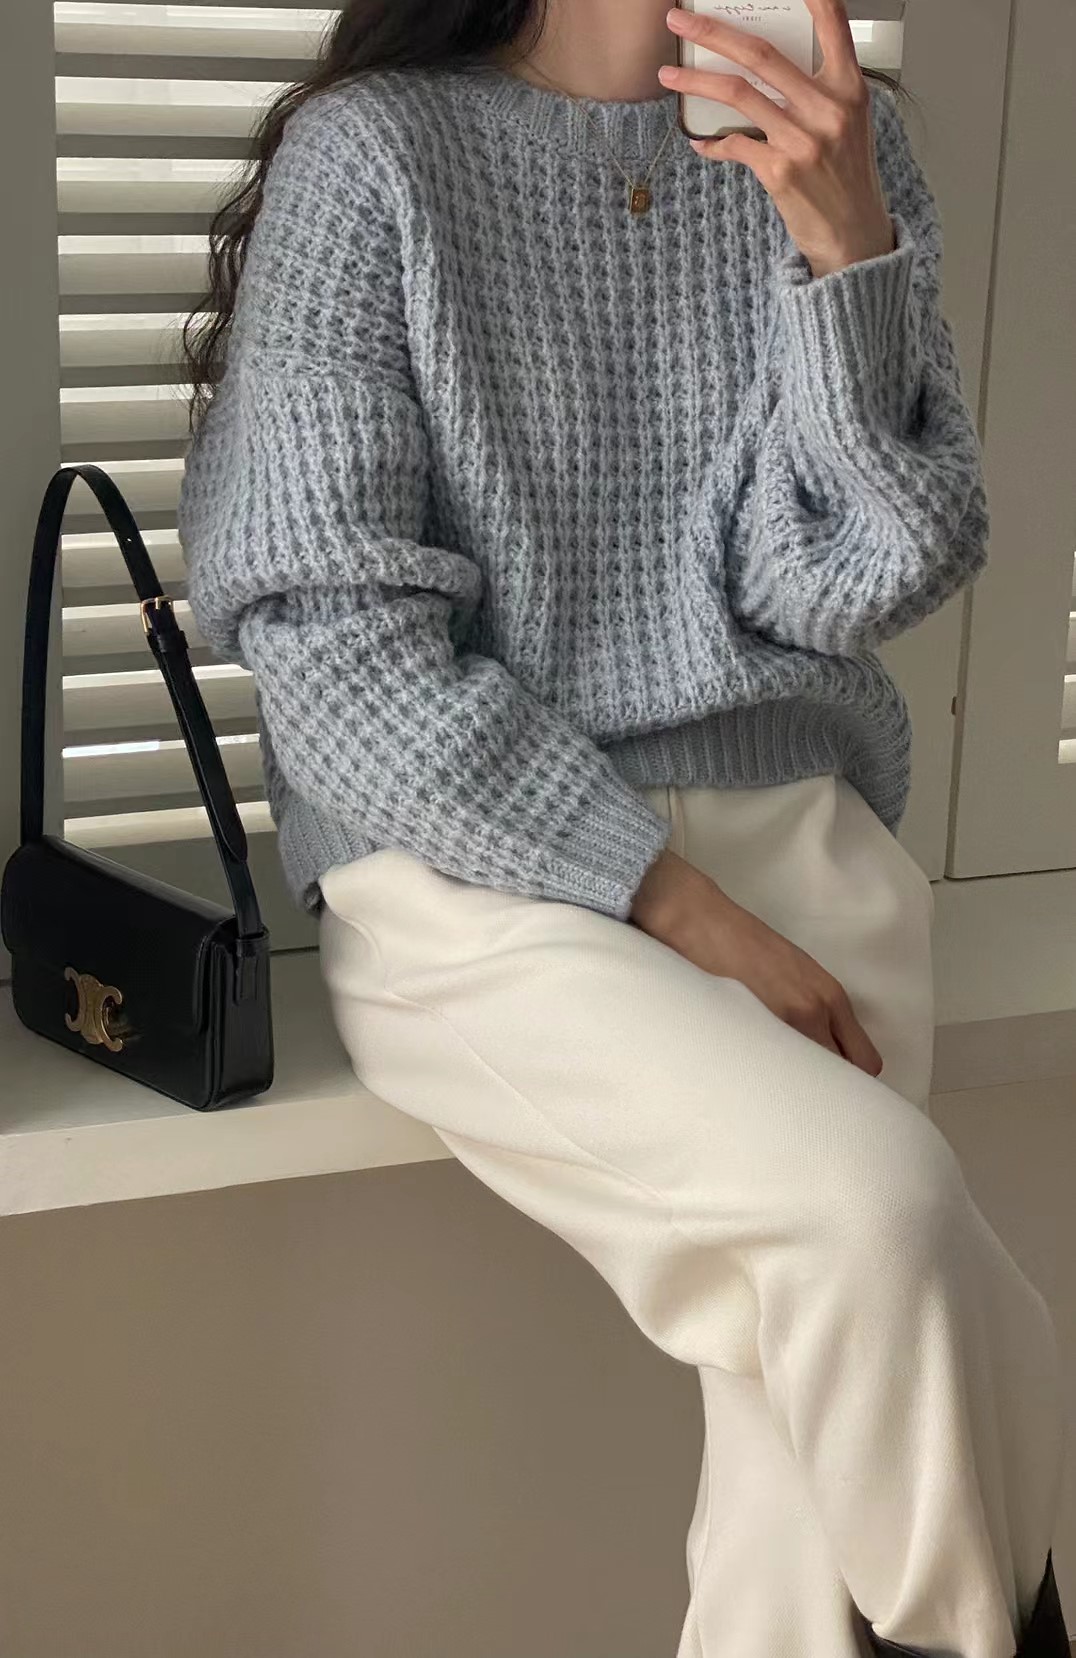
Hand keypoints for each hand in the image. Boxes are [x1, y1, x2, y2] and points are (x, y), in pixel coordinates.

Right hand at [630, 848, 883, 1075]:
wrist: (700, 922)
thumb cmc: (743, 944)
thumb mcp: (796, 972)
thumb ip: (816, 1010)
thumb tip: (824, 1052)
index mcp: (830, 996)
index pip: (864, 1061)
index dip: (850, 1082)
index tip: (833, 1089)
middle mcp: (814, 1012)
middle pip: (842, 1079)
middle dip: (826, 1092)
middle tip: (804, 1096)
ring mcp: (782, 1023)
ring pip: (805, 1083)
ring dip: (795, 1091)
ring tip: (775, 1089)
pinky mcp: (749, 1030)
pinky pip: (771, 1075)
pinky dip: (767, 1083)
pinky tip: (752, 1077)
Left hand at [660, 0, 895, 277]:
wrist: (853, 236)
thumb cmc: (846, 177)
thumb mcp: (847, 124)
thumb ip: (817, 91)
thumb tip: (760, 69)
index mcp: (850, 88)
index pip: (833, 23)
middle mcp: (828, 109)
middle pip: (760, 53)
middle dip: (711, 32)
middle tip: (678, 20)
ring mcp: (803, 140)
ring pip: (737, 94)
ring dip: (695, 82)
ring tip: (669, 76)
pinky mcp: (780, 172)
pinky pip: (733, 145)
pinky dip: (712, 143)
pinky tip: (701, 143)